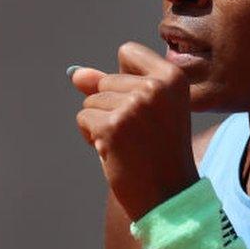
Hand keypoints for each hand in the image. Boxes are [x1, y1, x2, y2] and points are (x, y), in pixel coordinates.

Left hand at [70, 41, 199, 220]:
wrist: (169, 195)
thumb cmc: (159, 153)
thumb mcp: (146, 111)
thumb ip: (113, 86)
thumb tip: (76, 74)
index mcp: (173, 77)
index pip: (127, 52)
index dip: (124, 79)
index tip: (144, 107)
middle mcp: (156, 87)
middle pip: (106, 79)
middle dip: (112, 106)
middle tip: (140, 135)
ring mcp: (134, 106)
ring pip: (91, 100)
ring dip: (101, 123)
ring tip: (130, 145)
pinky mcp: (112, 126)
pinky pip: (83, 119)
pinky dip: (92, 137)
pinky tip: (116, 152)